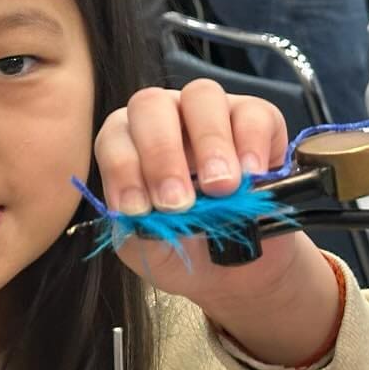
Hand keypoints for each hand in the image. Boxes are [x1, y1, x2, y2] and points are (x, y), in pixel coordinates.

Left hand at [95, 81, 341, 364]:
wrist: (235, 270)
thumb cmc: (183, 251)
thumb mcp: (150, 253)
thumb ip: (137, 233)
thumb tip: (140, 218)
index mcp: (124, 146)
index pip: (112, 138)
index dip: (124, 169)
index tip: (141, 208)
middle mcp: (159, 120)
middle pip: (150, 107)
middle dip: (163, 153)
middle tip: (181, 201)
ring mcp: (205, 115)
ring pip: (201, 99)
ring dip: (209, 144)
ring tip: (224, 188)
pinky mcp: (255, 120)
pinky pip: (255, 112)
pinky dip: (254, 142)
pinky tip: (256, 175)